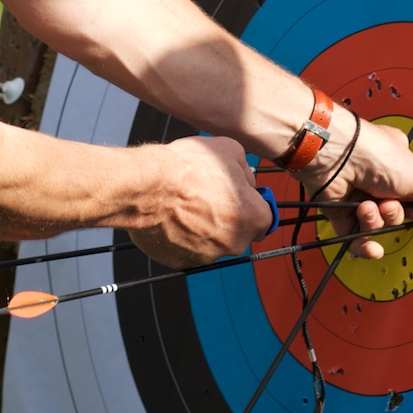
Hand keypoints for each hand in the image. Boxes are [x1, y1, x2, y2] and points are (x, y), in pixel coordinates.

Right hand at [127, 136, 272, 268]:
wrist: (148, 186)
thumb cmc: (189, 168)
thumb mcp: (230, 150)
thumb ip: (245, 171)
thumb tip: (245, 180)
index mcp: (253, 217)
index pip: (264, 217)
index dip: (250, 203)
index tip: (238, 195)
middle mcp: (234, 243)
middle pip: (237, 232)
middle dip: (226, 217)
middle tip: (206, 196)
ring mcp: (207, 256)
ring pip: (211, 242)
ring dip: (203, 228)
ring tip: (184, 204)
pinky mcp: (180, 262)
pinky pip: (187, 250)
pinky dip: (182, 237)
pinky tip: (171, 217)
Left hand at [302, 114, 412, 258]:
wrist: (334, 156)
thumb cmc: (375, 155)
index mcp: (397, 162)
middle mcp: (376, 178)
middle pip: (396, 211)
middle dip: (395, 213)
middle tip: (388, 203)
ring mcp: (356, 194)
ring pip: (376, 224)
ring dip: (375, 221)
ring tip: (367, 207)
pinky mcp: (338, 210)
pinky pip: (354, 237)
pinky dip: (362, 244)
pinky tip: (369, 245)